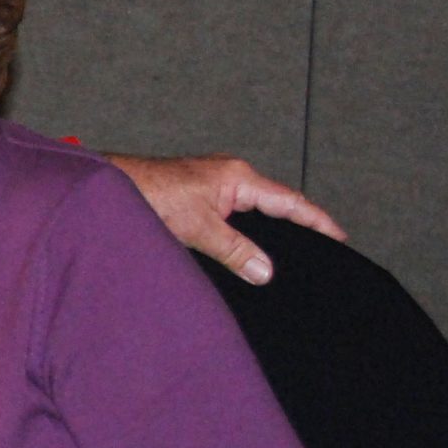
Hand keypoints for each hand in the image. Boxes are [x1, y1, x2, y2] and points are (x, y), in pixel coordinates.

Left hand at [104, 152, 346, 284]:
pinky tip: (245, 254)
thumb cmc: (147, 193)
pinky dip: (243, 236)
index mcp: (237, 177)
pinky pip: (231, 220)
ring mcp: (212, 188)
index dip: (316, 220)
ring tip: (291, 256)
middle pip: (274, 206)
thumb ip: (234, 250)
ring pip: (251, 215)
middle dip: (298, 227)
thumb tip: (266, 271)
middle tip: (324, 250)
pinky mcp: (196, 200)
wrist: (107, 187)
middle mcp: (228, 178)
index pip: (289, 201)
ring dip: (267, 233)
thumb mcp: (197, 227)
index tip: (340, 236)